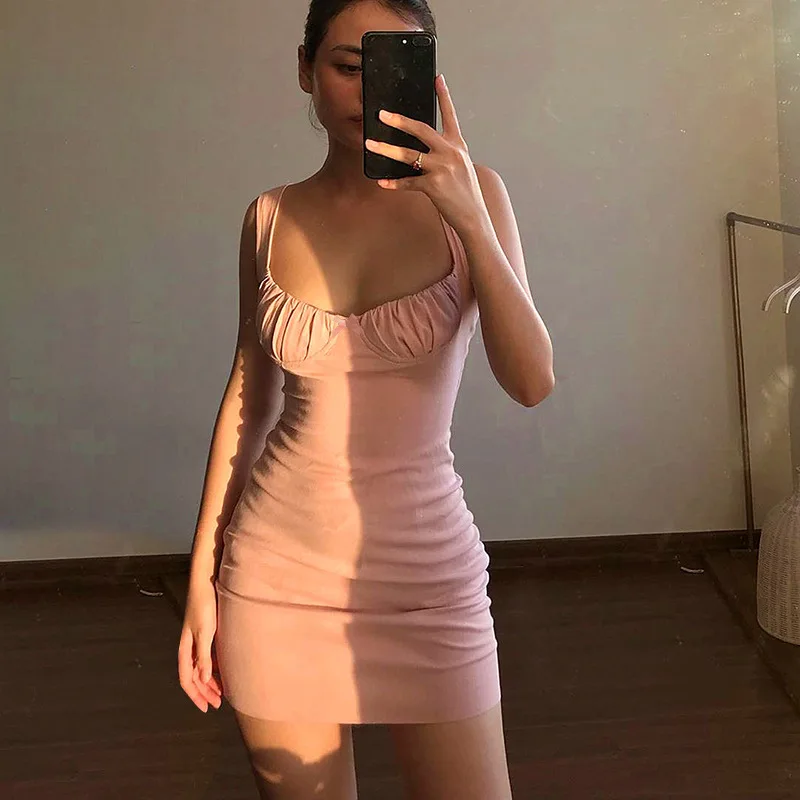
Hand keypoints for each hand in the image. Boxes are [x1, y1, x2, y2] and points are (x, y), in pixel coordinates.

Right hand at [178, 580, 222, 712]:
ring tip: (222, 692)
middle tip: (218, 704)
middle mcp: (189, 646)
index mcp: (185, 648)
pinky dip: (214, 668)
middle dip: (204, 692)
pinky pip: (208, 657)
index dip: (196, 695)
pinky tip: (224, 671)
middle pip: (194, 676)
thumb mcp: (205, 632)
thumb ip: (203, 656)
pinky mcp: (206, 632)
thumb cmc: (205, 605)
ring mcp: (197, 639)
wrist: (206, 583)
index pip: (187, 679)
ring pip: (201, 667)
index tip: (206, 708)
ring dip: (209, 681)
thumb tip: (202, 680)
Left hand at [364, 74, 490, 238]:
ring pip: (409, 155)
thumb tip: (420, 149)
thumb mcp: (461, 168)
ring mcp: (443, 168)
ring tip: (371, 144)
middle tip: (382, 114)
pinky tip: (383, 183)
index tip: (437, 78)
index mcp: (458, 146)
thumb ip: (445, 154)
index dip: (444, 96)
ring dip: (387, 149)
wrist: (474, 217)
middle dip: (399, 121)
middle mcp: (451, 153)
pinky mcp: (434, 185)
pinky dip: (394, 183)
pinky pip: (408, 181)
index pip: (450, 116)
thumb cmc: (466, 194)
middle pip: (421, 129)